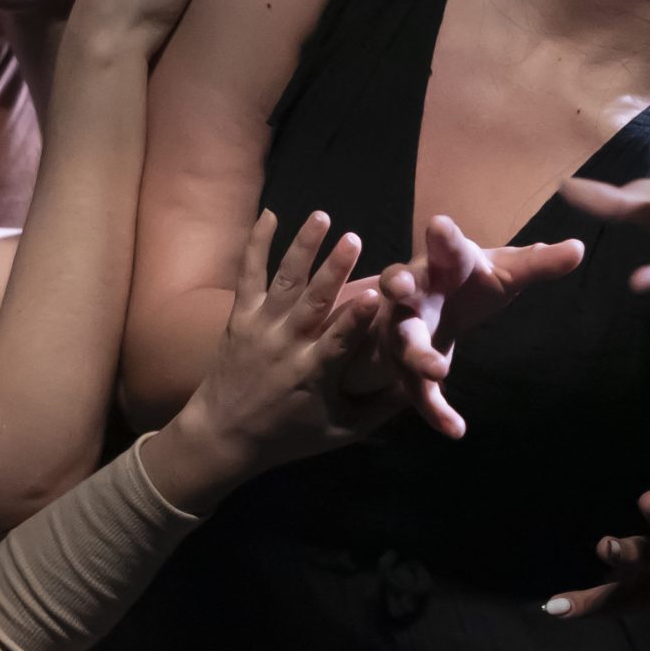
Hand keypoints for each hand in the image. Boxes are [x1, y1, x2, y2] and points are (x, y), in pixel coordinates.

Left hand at [163, 208, 403, 502]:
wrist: (224, 436)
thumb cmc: (291, 435)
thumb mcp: (342, 430)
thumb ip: (383, 405)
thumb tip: (425, 383)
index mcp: (313, 374)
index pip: (339, 341)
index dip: (357, 317)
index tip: (377, 293)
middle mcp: (286, 346)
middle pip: (312, 302)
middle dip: (332, 269)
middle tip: (353, 238)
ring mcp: (261, 328)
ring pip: (284, 281)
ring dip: (302, 247)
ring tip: (321, 216)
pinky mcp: (241, 317)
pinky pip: (248, 275)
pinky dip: (256, 244)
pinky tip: (269, 214)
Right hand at [346, 216, 585, 438]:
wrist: (430, 307)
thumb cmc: (467, 280)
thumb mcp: (504, 270)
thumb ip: (539, 262)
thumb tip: (579, 247)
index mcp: (442, 262)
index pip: (444, 245)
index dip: (442, 236)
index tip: (440, 225)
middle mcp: (414, 292)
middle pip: (400, 287)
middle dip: (398, 284)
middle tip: (400, 285)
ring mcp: (403, 329)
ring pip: (403, 341)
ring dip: (417, 355)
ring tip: (438, 370)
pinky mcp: (406, 366)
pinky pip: (417, 390)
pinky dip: (435, 411)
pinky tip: (456, 430)